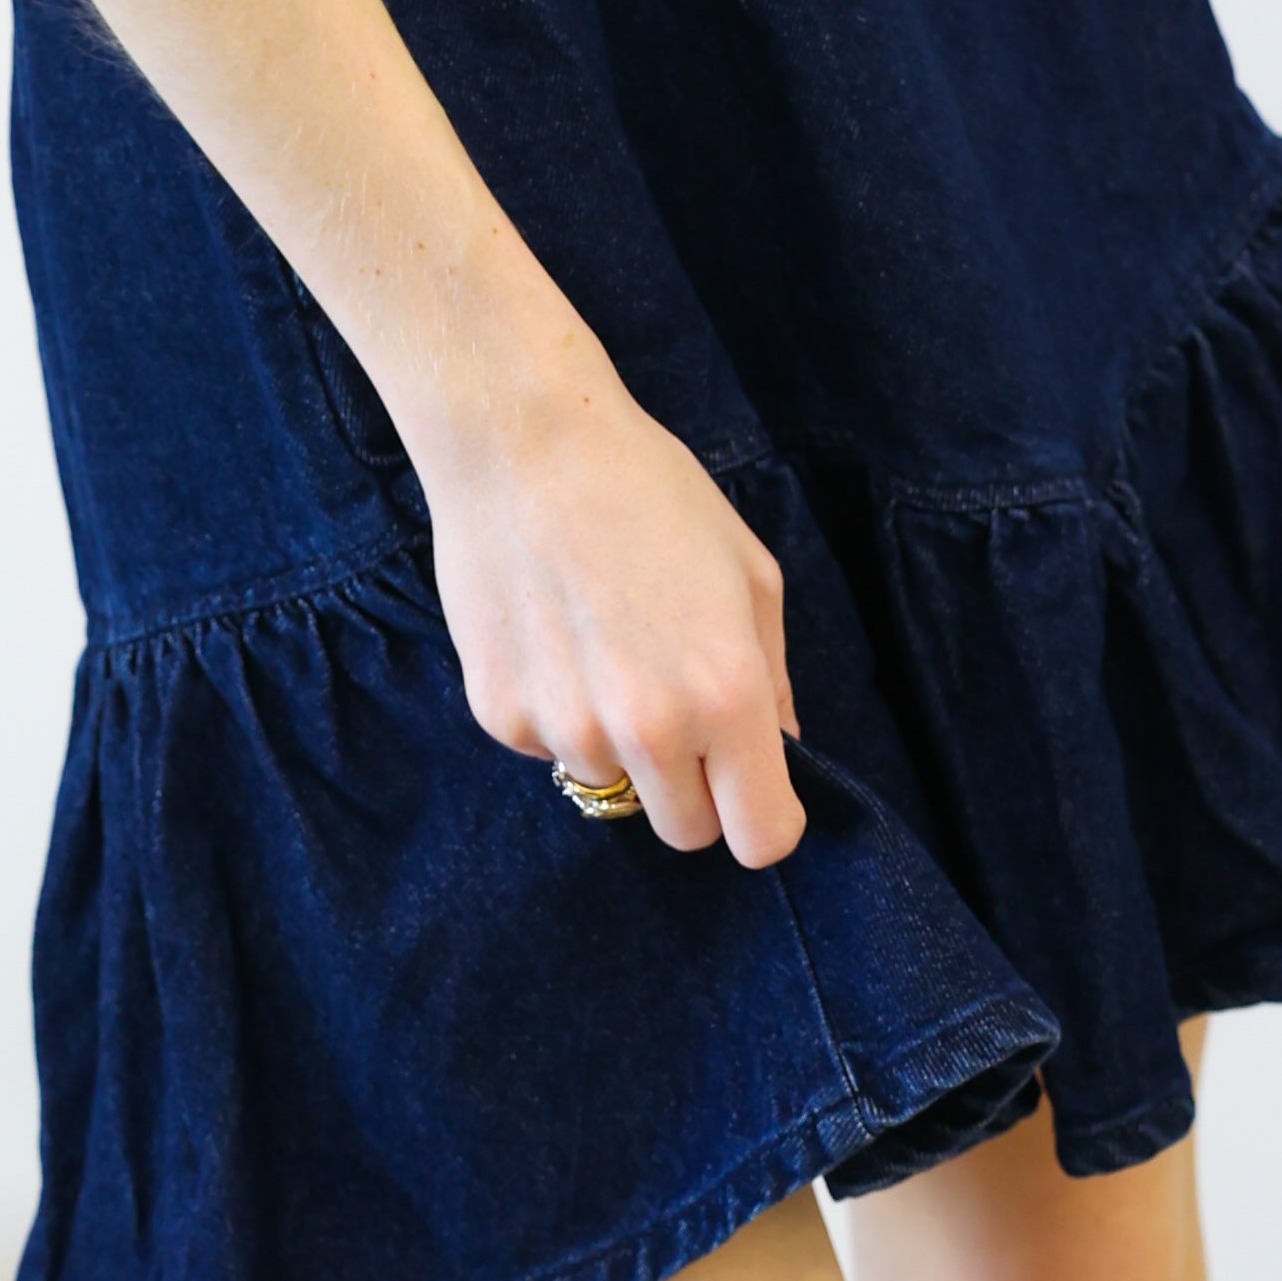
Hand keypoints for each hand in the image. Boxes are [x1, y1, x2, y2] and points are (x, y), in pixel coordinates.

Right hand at [418, 368, 805, 866]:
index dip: (763, 818)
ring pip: (610, 788)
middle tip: (676, 708)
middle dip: (693, 788)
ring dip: (618, 745)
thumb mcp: (748, 571)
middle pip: (684, 832)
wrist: (524, 442)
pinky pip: (548, 750)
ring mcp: (568, 729)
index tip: (752, 787)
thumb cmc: (650, 491)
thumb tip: (780, 747)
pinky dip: (558, 713)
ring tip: (604, 645)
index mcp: (727, 696)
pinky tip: (553, 634)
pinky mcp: (501, 716)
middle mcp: (650, 730)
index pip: (760, 839)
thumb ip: (772, 677)